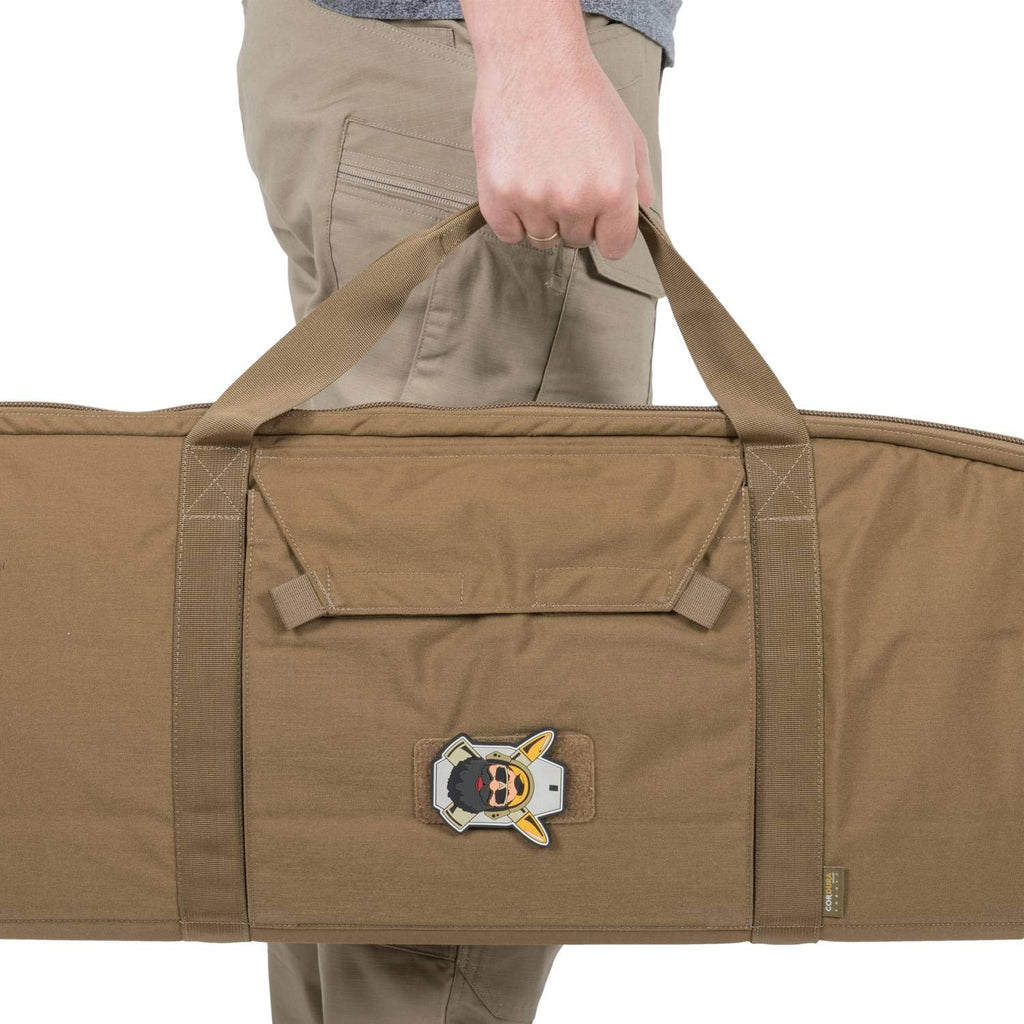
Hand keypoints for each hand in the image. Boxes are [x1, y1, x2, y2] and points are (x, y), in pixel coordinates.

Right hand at [463, 0, 654, 259]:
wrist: (533, 59)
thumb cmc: (582, 93)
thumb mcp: (628, 135)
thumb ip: (640, 182)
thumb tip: (643, 213)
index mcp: (614, 190)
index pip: (615, 247)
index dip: (607, 230)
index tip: (598, 215)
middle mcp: (576, 200)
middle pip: (577, 241)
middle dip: (574, 217)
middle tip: (564, 177)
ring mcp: (534, 201)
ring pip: (542, 238)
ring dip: (542, 217)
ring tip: (540, 174)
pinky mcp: (498, 197)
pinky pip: (509, 234)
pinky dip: (511, 218)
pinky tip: (518, 184)